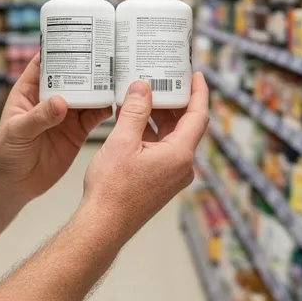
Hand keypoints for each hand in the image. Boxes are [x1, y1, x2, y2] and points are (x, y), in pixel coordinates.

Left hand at [0, 54, 111, 202]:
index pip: (46, 62)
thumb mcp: (17, 131)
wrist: (14, 184)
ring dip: (102, 86)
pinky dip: (107, 109)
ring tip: (118, 76)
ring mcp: (66, 115)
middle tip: (108, 53)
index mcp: (30, 90)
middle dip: (89, 64)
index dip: (60, 47)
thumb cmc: (5, 153)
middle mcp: (50, 98)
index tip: (79, 36)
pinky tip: (117, 103)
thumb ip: (39, 117)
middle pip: (73, 75)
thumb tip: (61, 102)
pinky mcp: (77, 131)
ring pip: (88, 94)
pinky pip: (95, 116)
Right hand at [81, 73, 209, 241]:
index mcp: (180, 155)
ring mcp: (172, 176)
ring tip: (142, 97)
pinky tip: (132, 122)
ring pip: (172, 138)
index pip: (198, 116)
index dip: (198, 92)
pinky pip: (162, 150)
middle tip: (163, 80)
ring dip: (159, 117)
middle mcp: (182, 167)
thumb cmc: (112, 189)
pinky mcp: (160, 182)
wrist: (103, 225)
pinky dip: (151, 133)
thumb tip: (142, 87)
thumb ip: (134, 111)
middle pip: (186, 125)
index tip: (195, 75)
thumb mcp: (122, 141)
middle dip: (173, 102)